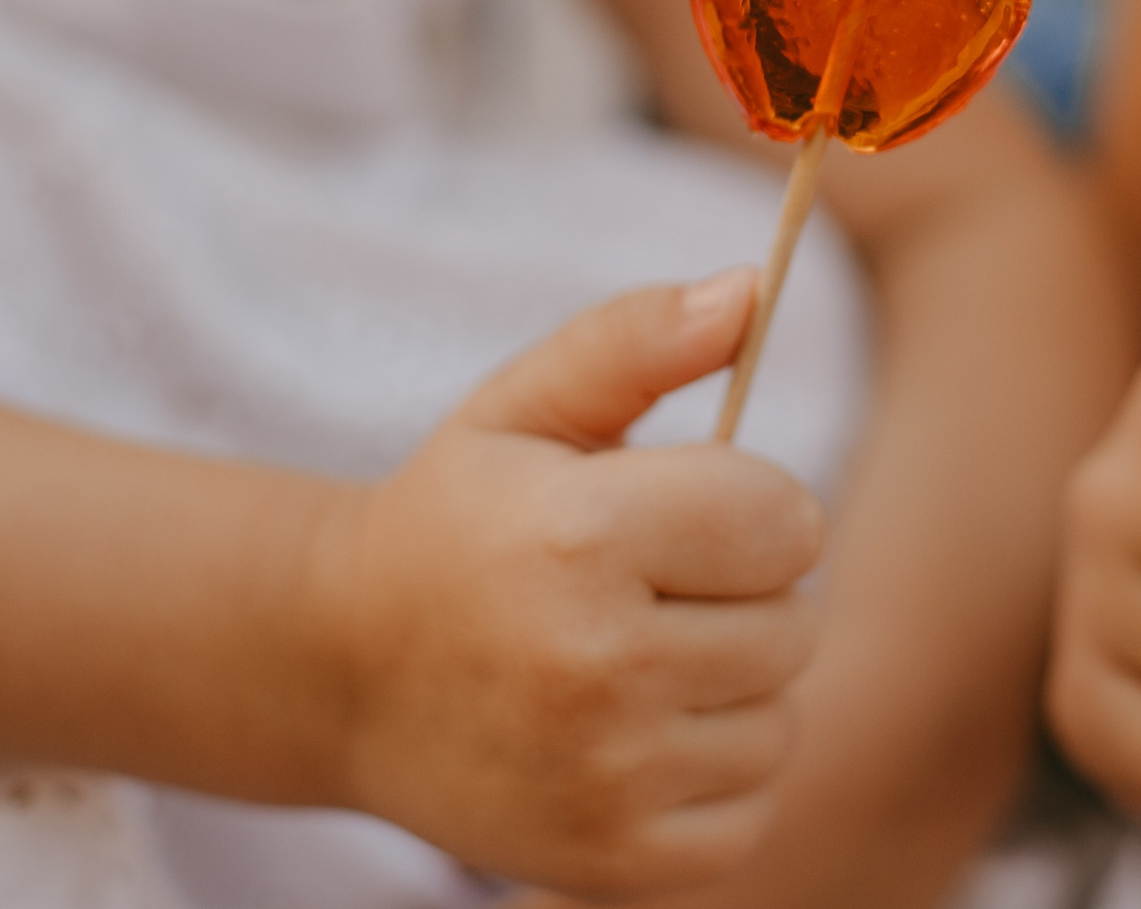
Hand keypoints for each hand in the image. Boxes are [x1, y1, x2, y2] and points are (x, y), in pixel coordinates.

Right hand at [305, 271, 825, 898]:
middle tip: (656, 587)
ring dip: (737, 684)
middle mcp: (595, 666)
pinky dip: (717, 771)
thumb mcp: (522, 406)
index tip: (689, 512)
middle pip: (796, 621)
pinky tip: (640, 733)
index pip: (786, 521)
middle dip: (746, 593)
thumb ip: (636, 339)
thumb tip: (750, 288)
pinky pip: (753, 807)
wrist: (343, 675)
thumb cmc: (457, 521)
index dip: (752, 506)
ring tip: (642, 657)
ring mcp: (605, 777)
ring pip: (783, 717)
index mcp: (579, 537)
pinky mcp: (615, 860)